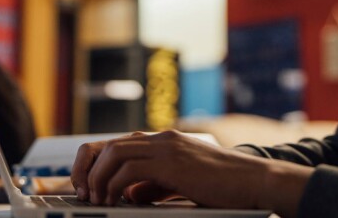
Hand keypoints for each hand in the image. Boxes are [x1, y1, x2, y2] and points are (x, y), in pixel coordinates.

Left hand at [70, 130, 312, 215]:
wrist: (254, 180)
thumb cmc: (223, 185)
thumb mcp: (182, 184)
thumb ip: (155, 185)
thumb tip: (131, 194)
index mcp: (164, 141)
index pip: (118, 144)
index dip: (95, 162)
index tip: (87, 184)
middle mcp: (162, 138)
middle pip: (109, 144)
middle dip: (88, 169)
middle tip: (83, 193)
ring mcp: (167, 147)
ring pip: (114, 153)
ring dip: (98, 178)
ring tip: (97, 199)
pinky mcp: (172, 162)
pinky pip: (129, 168)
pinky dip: (114, 184)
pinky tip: (115, 199)